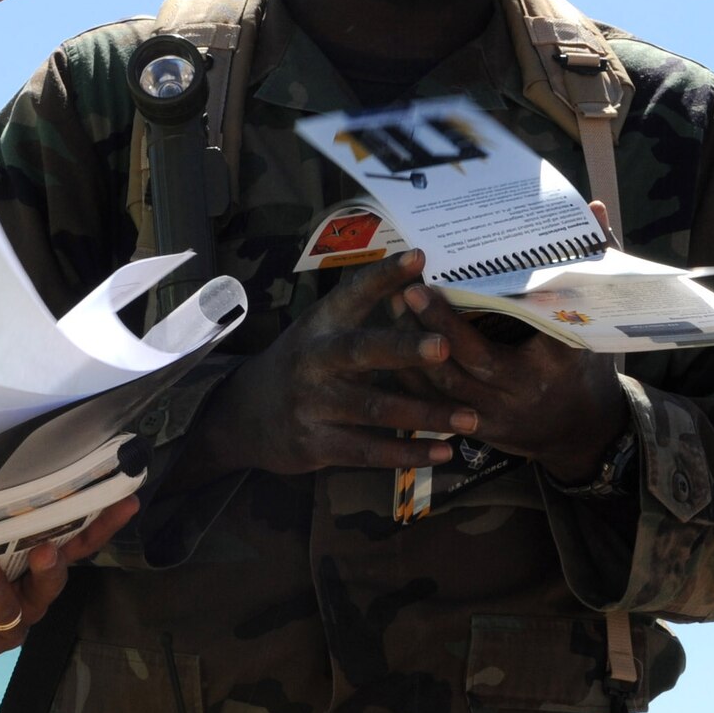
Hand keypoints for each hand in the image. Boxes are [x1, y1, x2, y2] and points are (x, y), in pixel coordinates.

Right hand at [200, 252, 476, 476]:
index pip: (351, 294)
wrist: (243, 416)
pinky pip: (368, 450)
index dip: (383, 276)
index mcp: (318, 325)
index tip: (418, 258)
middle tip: (445, 345)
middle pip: (361, 351)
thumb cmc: (301, 365)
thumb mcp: (319, 331)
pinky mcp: (315, 443)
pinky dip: (407, 454)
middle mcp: (313, 359)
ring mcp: (312, 403)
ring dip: (425, 414)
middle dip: (403, 348)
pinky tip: (443, 452)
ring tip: (470, 418)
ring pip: (375, 408)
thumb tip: (419, 273)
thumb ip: (362, 312)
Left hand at [396, 196, 626, 480]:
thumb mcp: (596, 318)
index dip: (480, 314)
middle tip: (407, 288)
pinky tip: (391, 341)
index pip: (517, 333)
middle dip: (434, 326)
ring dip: (413, 347)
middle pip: (468, 361)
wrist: (582, 432)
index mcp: (556, 362)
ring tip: (393, 304)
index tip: (449, 282)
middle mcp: (522, 393)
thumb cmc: (586, 364)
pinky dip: (409, 374)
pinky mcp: (473, 430)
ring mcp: (495, 417)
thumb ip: (593, 263)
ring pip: (443, 385)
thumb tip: (593, 207)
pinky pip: (433, 404)